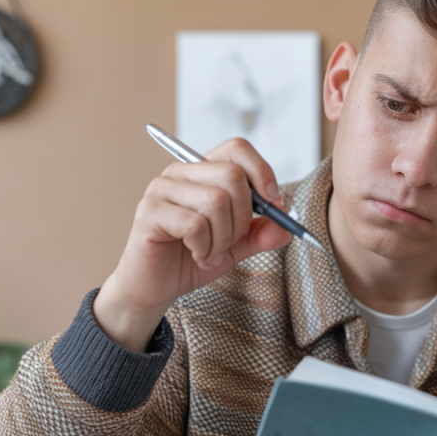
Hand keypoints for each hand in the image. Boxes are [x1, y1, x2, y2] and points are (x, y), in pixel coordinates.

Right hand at [94, 138, 291, 350]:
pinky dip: (204, 247)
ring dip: (223, 238)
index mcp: (203, 171)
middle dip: (242, 218)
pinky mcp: (149, 211)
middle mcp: (181, 173)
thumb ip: (261, 234)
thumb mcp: (236, 246)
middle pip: (233, 177)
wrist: (155, 287)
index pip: (237, 148)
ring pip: (217, 201)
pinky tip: (197, 255)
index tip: (273, 203)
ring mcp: (162, 189)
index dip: (262, 172)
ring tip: (210, 253)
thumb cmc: (192, 259)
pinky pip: (195, 224)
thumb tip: (286, 226)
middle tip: (229, 242)